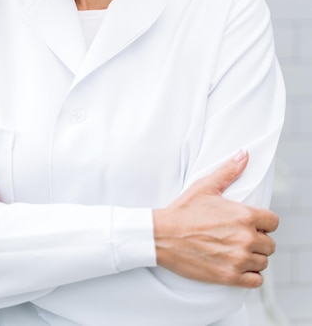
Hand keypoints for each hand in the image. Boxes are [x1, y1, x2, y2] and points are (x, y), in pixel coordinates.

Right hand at [152, 150, 277, 287]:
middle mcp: (245, 238)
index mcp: (244, 215)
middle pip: (270, 244)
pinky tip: (238, 265)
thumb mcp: (205, 186)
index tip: (252, 223)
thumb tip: (244, 154)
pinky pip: (255, 280)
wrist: (162, 236)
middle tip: (241, 237)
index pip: (273, 222)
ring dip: (254, 257)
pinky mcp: (229, 276)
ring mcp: (238, 259)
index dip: (264, 222)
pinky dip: (250, 275)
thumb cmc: (183, 210)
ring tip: (238, 251)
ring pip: (263, 262)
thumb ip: (229, 171)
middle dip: (259, 240)